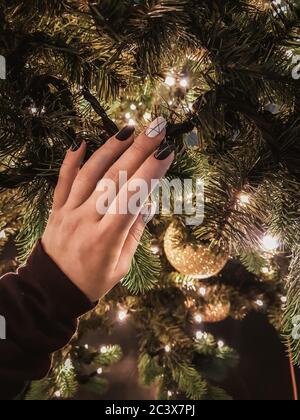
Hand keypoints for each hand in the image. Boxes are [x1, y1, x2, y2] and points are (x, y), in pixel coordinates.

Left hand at [42, 118, 173, 300]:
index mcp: (107, 238)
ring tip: (129, 130)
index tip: (166, 152)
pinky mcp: (56, 210)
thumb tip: (146, 202)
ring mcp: (69, 212)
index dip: (151, 172)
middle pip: (115, 178)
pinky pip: (63, 181)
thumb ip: (134, 232)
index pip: (133, 197)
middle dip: (139, 150)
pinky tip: (81, 141)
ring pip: (90, 174)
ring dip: (111, 149)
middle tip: (156, 128)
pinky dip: (71, 160)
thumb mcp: (121, 265)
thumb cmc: (92, 281)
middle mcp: (87, 220)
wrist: (52, 291)